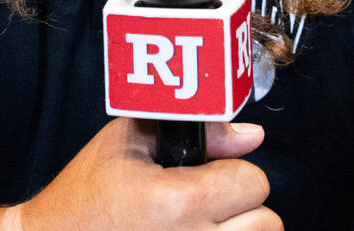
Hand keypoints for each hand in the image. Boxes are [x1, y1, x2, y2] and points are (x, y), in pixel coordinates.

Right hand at [5, 118, 281, 230]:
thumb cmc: (86, 195)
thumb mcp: (127, 143)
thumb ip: (197, 132)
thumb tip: (251, 137)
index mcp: (179, 202)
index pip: (253, 181)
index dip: (232, 172)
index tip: (208, 175)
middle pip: (267, 223)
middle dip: (242, 208)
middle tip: (207, 204)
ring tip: (203, 227)